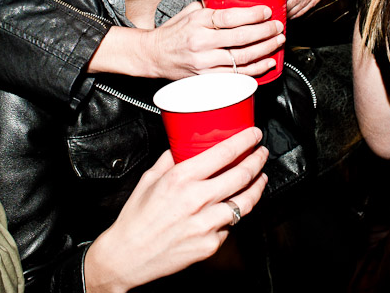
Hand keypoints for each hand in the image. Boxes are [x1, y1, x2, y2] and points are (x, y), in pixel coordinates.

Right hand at [84, 128, 268, 291]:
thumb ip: (169, 159)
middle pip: (242, 175)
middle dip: (257, 160)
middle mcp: (196, 199)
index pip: (224, 153)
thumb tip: (182, 145)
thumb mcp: (149, 179)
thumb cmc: (136, 218)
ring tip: (260, 178)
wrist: (128, 256)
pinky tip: (235, 206)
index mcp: (181, 178)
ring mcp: (206, 223)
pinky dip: (235, 214)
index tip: (254, 135)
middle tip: (261, 153)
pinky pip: (231, 225)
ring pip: (246, 202)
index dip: (245, 141)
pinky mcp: (211, 244)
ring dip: (257, 187)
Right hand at [144, 2, 284, 78]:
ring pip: (242, 58)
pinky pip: (236, 74)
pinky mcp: (206, 77)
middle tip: (278, 27)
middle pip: (241, 38)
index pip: (230, 17)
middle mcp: (201, 42)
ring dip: (265, 50)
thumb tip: (234, 2)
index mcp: (198, 22)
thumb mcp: (189, 12)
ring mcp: (204, 62)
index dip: (253, 15)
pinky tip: (267, 62)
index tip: (267, 12)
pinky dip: (255, 69)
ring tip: (277, 42)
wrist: (153, 55)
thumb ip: (210, 8)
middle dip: (265, 32)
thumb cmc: (172, 33)